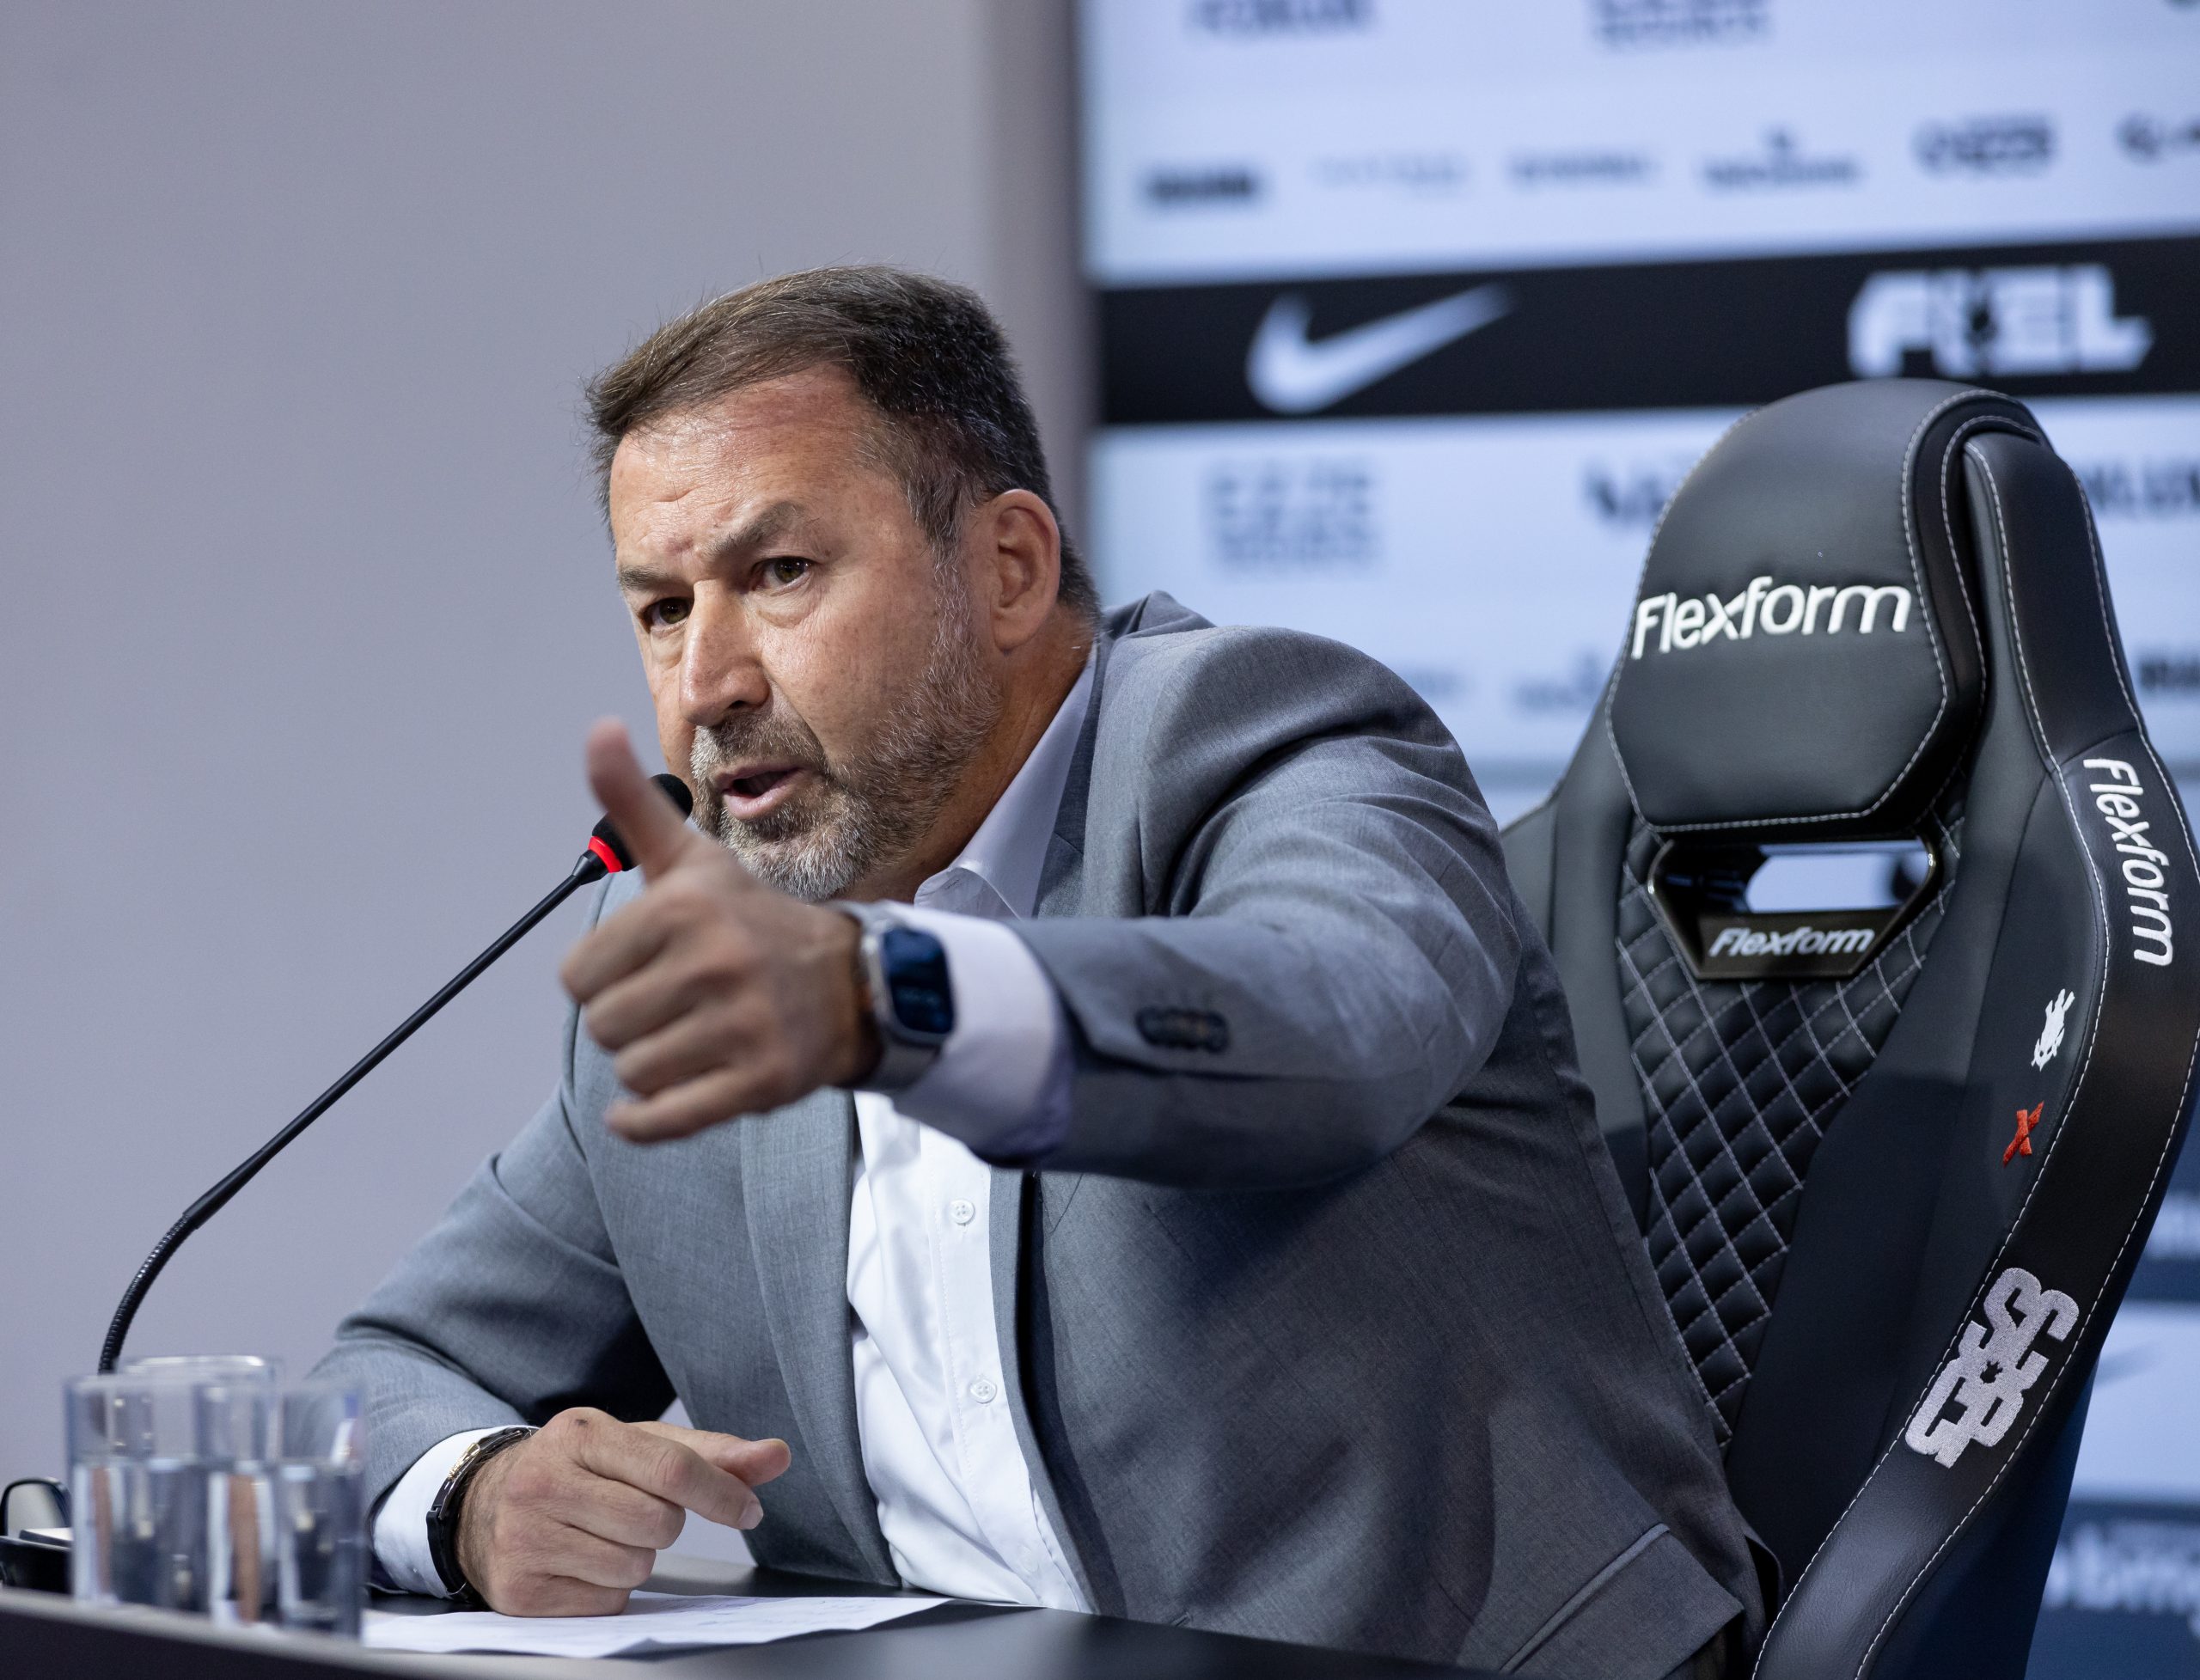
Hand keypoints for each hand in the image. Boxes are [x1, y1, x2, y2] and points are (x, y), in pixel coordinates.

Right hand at [455, 1409, 791, 1615]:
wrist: (484, 1504)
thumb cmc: (579, 1471)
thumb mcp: (637, 1445)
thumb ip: (711, 1453)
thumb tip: (776, 1455)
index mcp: (580, 1433)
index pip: (670, 1467)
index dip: (721, 1493)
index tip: (749, 1510)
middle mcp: (543, 1481)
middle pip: (657, 1523)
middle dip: (664, 1525)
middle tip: (634, 1513)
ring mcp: (524, 1537)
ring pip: (633, 1568)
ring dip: (635, 1559)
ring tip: (601, 1535)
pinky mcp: (518, 1591)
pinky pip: (605, 1604)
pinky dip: (606, 1590)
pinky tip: (579, 1563)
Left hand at [562, 721, 877, 1141]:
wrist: (849, 980)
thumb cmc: (749, 919)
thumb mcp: (689, 858)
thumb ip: (629, 802)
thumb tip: (596, 729)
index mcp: (683, 909)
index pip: (577, 977)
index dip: (603, 976)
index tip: (645, 965)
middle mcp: (714, 964)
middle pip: (602, 1028)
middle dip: (629, 1021)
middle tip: (673, 1004)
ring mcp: (742, 1025)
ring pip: (632, 1074)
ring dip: (650, 1065)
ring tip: (691, 1036)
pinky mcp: (761, 1082)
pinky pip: (664, 1121)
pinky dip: (644, 1123)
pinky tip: (647, 1108)